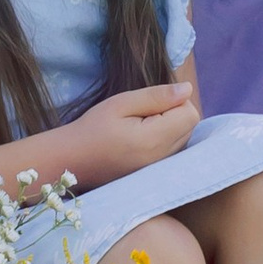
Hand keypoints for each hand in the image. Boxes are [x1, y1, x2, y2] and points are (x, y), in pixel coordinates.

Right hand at [72, 80, 201, 180]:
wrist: (72, 160)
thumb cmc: (93, 128)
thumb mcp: (121, 103)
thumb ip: (157, 96)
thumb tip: (188, 89)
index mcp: (154, 141)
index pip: (190, 113)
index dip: (175, 101)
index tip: (149, 103)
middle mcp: (162, 159)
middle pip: (190, 125)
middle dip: (173, 112)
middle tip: (141, 115)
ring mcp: (160, 170)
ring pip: (184, 137)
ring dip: (170, 126)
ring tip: (138, 127)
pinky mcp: (155, 174)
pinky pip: (174, 149)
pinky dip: (164, 139)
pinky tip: (140, 140)